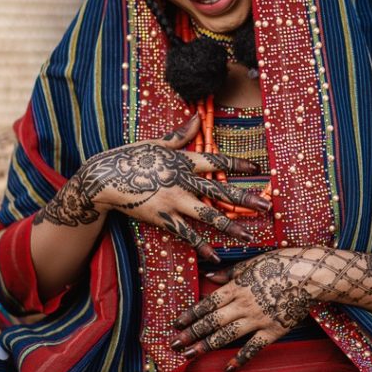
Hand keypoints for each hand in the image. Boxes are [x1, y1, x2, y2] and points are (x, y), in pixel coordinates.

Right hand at [33, 113, 271, 262]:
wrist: (104, 179)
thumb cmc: (130, 158)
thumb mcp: (156, 143)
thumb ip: (181, 135)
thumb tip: (197, 116)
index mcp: (183, 161)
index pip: (216, 162)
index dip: (237, 165)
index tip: (256, 169)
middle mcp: (182, 181)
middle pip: (219, 191)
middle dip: (245, 199)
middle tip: (266, 206)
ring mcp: (173, 200)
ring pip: (207, 215)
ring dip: (230, 226)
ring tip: (248, 236)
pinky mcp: (162, 217)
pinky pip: (186, 234)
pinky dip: (201, 245)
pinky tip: (215, 255)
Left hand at [168, 246, 330, 371]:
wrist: (308, 275)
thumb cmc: (280, 264)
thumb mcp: (251, 264)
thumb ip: (229, 273)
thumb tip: (209, 276)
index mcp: (236, 287)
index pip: (207, 304)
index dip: (190, 315)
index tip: (175, 324)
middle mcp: (242, 304)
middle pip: (211, 321)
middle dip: (190, 334)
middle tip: (174, 345)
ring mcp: (257, 319)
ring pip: (225, 335)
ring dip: (205, 346)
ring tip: (188, 356)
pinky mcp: (272, 330)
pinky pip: (253, 348)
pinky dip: (240, 359)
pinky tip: (228, 369)